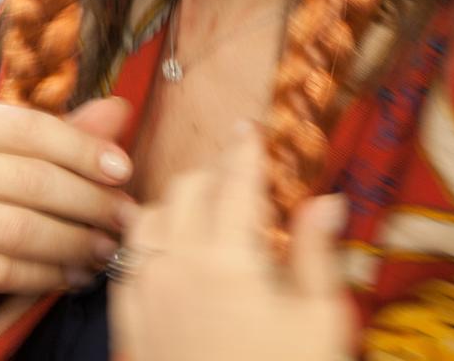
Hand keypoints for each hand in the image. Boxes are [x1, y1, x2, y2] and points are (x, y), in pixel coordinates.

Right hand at [0, 97, 134, 304]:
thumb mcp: (5, 149)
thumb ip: (63, 132)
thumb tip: (120, 110)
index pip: (31, 128)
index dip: (83, 149)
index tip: (123, 171)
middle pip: (31, 181)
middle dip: (89, 204)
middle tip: (125, 220)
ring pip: (18, 230)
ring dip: (72, 244)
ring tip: (105, 251)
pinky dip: (42, 276)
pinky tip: (68, 276)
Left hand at [112, 127, 353, 360]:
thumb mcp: (319, 322)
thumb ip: (316, 254)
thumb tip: (327, 201)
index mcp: (228, 259)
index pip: (235, 179)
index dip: (245, 148)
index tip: (252, 129)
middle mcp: (177, 267)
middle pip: (187, 188)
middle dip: (214, 174)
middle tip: (241, 178)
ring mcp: (145, 296)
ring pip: (148, 217)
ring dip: (176, 204)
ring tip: (205, 212)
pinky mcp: (128, 323)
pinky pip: (126, 259)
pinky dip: (147, 241)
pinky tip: (170, 251)